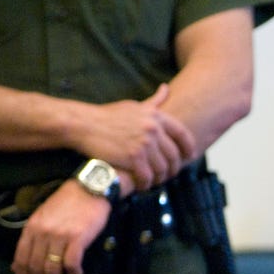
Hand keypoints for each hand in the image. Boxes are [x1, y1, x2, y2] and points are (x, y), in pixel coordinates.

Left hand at [10, 181, 111, 273]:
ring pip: (51, 268)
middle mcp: (42, 233)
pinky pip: (71, 262)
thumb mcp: (42, 218)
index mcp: (31, 229)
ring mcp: (60, 236)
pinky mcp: (78, 238)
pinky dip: (73, 273)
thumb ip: (32, 239)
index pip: (21, 259)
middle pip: (35, 267)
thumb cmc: (66, 203)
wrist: (89, 189)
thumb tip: (18, 265)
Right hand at [76, 84, 195, 188]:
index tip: (190, 157)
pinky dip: (146, 183)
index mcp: (156, 116)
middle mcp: (153, 129)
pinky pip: (147, 177)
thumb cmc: (107, 116)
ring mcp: (144, 143)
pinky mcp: (133, 157)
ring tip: (153, 181)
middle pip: (174, 155)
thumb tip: (166, 89)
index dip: (189, 148)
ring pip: (162, 169)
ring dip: (159, 178)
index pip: (183, 134)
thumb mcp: (133, 105)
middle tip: (168, 175)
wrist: (83, 124)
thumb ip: (153, 102)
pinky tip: (141, 184)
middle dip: (173, 168)